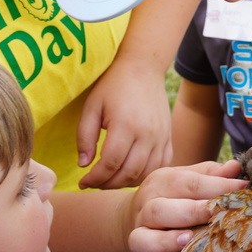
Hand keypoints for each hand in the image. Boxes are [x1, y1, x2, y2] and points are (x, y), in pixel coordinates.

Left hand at [77, 57, 172, 188]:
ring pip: (145, 174)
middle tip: (93, 183)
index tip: (82, 182)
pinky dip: (145, 175)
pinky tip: (129, 173)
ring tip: (109, 179)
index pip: (110, 164)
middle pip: (128, 173)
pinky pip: (160, 166)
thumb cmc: (113, 85)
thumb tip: (83, 165)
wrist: (142, 68)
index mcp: (126, 126)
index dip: (94, 178)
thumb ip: (84, 136)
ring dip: (125, 182)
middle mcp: (147, 135)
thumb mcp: (91, 106)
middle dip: (107, 184)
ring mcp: (161, 138)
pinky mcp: (168, 138)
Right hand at [125, 160, 244, 251]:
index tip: (243, 190)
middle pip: (158, 210)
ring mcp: (140, 238)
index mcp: (160, 184)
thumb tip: (235, 168)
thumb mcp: (189, 180)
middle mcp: (146, 210)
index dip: (215, 185)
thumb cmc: (177, 197)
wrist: (140, 217)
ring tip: (188, 240)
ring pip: (140, 240)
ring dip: (164, 241)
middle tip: (214, 213)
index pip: (186, 182)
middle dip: (189, 211)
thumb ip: (211, 175)